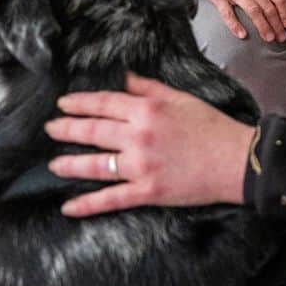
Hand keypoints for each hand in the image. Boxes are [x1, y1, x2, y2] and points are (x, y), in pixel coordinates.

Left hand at [45, 72, 255, 216]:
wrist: (235, 160)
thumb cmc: (212, 126)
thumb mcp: (181, 98)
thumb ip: (149, 88)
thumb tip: (125, 78)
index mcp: (147, 110)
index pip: (104, 103)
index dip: (79, 103)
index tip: (63, 104)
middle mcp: (139, 136)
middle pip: (93, 132)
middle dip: (66, 129)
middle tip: (50, 129)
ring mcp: (141, 166)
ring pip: (95, 165)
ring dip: (70, 164)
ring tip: (53, 165)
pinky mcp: (147, 191)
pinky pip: (110, 199)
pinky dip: (87, 205)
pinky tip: (68, 207)